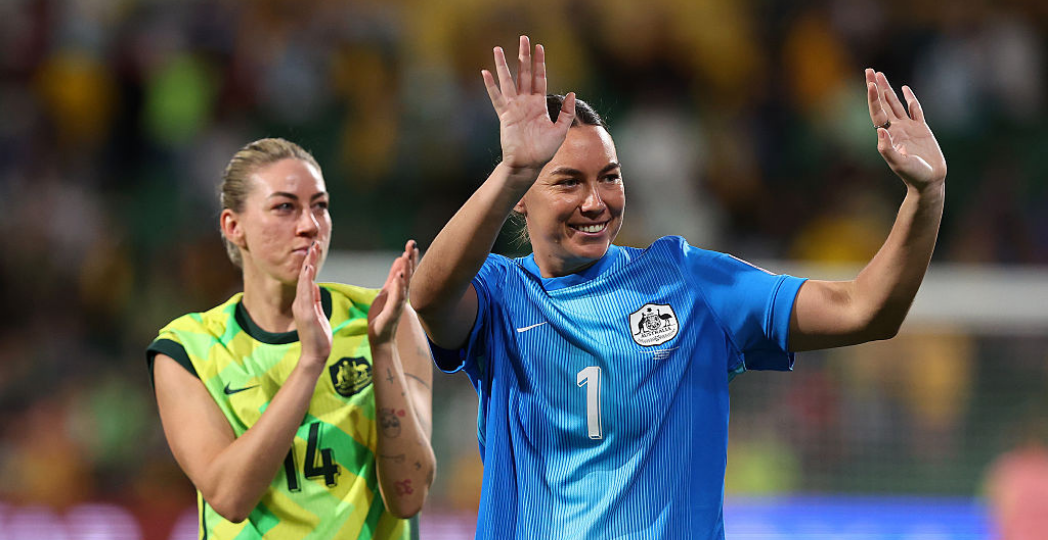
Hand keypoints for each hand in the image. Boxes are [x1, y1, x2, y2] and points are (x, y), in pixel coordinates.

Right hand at [293, 242, 332, 364]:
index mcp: (304, 302)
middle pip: (305, 277)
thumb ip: (315, 300)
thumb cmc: (318, 337)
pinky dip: (306, 281)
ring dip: (308, 266)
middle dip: (309, 259)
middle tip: (314, 243)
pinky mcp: (305, 314)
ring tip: (312, 251)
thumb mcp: (318, 314)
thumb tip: (315, 286)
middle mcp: (301, 302)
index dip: (311, 264)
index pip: (308, 278)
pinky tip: (308, 270)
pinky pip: (305, 294)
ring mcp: (302, 308)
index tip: (315, 249)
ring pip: (304, 282)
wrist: (315, 354)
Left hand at [369, 240, 419, 344]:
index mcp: (400, 291)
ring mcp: (398, 304)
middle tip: (412, 245)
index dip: (410, 258)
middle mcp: (402, 296)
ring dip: (406, 271)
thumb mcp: (386, 292)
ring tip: (405, 256)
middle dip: (410, 260)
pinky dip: (398, 287)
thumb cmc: (383, 317)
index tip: (411, 244)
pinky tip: (398, 277)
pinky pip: (396, 298)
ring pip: (404, 285)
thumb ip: (392, 278)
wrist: (381, 339)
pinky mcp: (392, 313)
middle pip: (408, 275)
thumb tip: (399, 260)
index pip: (407, 271)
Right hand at [483, 35, 575, 176]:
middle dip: (524, 56)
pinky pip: (496, 98)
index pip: (539, 78)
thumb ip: (566, 112)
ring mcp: (514, 108)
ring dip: (503, 65)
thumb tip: (572, 93)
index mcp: (539, 104)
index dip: (539, 63)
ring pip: (508, 81)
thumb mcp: (561, 131)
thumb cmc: (544, 150)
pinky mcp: (505, 116)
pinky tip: (485, 72)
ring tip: (498, 49)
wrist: (528, 164)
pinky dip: (491, 86)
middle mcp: (526, 102)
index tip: (539, 47)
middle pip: (524, 74)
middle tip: (523, 38)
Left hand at [867, 69, 946, 190]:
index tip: (869, 83)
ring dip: (887, 89)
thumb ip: (887, 149)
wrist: (930, 181)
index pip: (877, 112)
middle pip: (882, 103)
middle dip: (875, 87)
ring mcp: (908, 128)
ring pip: (896, 103)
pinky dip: (910, 99)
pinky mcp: (921, 129)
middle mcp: (895, 129)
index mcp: (888, 135)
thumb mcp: (899, 163)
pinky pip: (915, 110)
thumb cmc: (913, 175)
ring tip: (879, 75)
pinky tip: (904, 90)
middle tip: (868, 70)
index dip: (873, 98)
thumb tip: (879, 130)